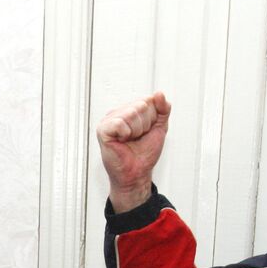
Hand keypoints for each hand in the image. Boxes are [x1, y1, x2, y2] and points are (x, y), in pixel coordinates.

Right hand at [97, 91, 170, 212]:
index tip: (146, 131)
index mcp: (131, 109)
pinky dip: (126, 134)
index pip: (149, 100)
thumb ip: (163, 109)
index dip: (153, 118)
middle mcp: (120, 112)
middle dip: (145, 125)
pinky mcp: (103, 130)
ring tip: (130, 140)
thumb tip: (159, 94)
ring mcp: (110, 120)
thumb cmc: (145, 153)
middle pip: (141, 105)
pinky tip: (122, 141)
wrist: (137, 173)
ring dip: (136, 131)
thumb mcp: (160, 127)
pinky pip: (120, 123)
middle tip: (137, 138)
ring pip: (132, 113)